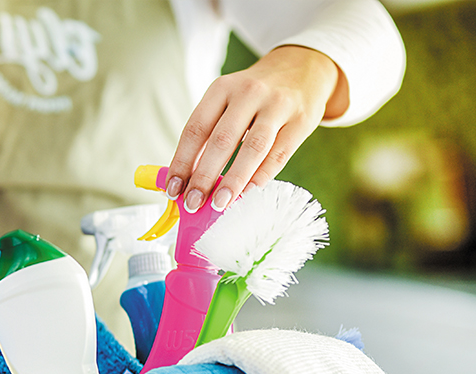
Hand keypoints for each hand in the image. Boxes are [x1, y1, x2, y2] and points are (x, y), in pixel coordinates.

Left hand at [166, 45, 347, 214]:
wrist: (303, 67)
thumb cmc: (254, 96)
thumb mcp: (227, 101)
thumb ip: (208, 135)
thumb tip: (186, 180)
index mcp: (222, 88)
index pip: (196, 129)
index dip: (182, 162)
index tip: (172, 190)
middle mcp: (249, 93)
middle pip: (222, 140)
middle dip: (204, 176)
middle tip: (193, 203)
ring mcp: (278, 105)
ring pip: (253, 148)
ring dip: (233, 180)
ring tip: (220, 203)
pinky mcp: (301, 121)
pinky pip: (279, 154)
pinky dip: (262, 176)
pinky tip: (248, 193)